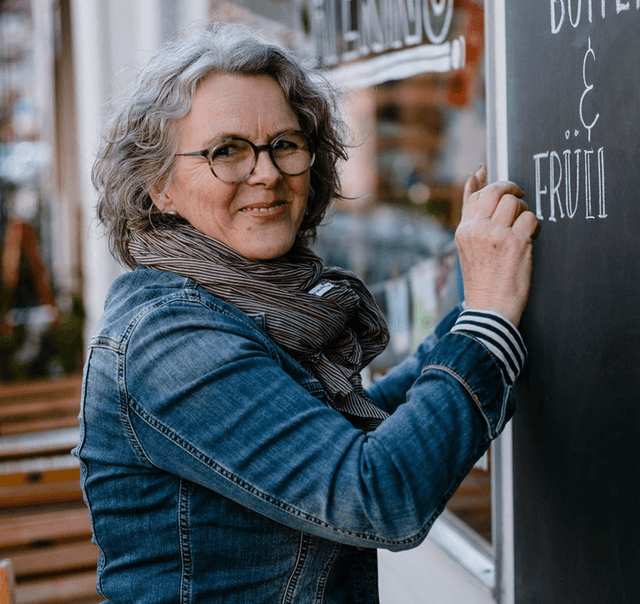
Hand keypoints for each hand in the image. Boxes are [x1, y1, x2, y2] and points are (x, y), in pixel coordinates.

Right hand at [455, 166, 539, 325]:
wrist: (489, 307)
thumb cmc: (481, 278)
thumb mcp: (468, 245)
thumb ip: (472, 213)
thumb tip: (476, 174)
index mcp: (464, 230)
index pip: (476, 195)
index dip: (490, 182)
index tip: (499, 182)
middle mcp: (477, 229)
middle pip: (497, 191)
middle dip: (512, 189)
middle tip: (520, 197)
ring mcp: (496, 235)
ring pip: (515, 203)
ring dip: (524, 211)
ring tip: (523, 227)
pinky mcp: (516, 243)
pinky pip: (531, 218)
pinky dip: (534, 227)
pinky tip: (530, 239)